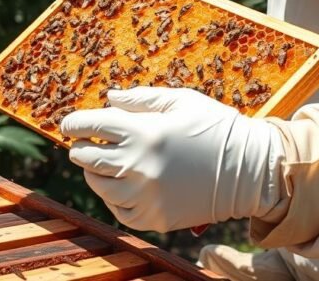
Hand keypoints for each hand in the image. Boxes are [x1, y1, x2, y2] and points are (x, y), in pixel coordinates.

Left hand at [60, 87, 282, 231]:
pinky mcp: (154, 219)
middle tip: (85, 143)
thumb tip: (109, 99)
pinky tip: (126, 183)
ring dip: (96, 172)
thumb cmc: (216, 128)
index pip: (90, 127)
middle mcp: (139, 167)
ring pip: (98, 186)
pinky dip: (114, 196)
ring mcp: (145, 197)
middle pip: (86, 159)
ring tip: (110, 162)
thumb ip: (141, 99)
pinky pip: (118, 209)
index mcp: (144, 133)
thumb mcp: (181, 101)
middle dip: (81, 148)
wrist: (250, 171)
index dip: (73, 123)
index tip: (69, 124)